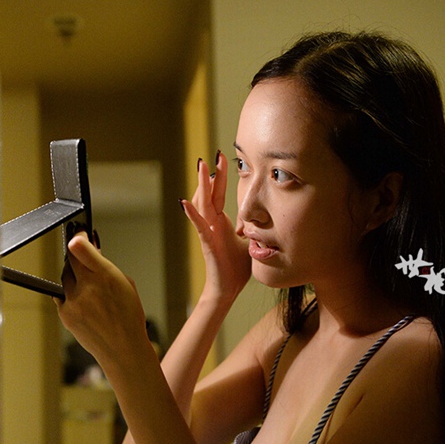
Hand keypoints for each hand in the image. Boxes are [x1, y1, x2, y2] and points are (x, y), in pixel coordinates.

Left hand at [55, 233, 150, 369]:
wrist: (123, 349)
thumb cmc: (129, 316)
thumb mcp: (126, 284)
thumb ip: (105, 266)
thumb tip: (91, 250)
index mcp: (106, 276)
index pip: (80, 247)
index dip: (78, 236)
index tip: (78, 232)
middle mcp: (88, 287)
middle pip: (70, 260)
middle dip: (76, 256)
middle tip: (81, 255)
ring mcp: (74, 301)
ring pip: (64, 276)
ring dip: (73, 275)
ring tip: (86, 282)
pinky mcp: (65, 314)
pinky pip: (61, 294)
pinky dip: (69, 292)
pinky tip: (81, 297)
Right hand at [180, 152, 250, 303]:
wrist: (228, 289)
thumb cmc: (237, 267)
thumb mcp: (249, 241)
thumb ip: (251, 227)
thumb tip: (261, 216)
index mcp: (222, 221)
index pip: (219, 193)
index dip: (221, 176)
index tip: (223, 158)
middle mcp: (212, 223)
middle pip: (209, 193)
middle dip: (212, 173)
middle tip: (215, 154)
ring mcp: (208, 231)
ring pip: (202, 203)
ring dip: (201, 185)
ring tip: (201, 167)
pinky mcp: (207, 242)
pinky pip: (198, 225)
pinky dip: (191, 213)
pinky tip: (183, 202)